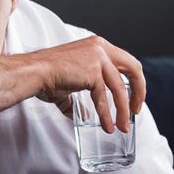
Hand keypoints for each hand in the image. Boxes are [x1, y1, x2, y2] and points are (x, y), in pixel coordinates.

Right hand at [32, 35, 146, 133]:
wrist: (34, 73)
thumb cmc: (47, 76)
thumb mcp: (71, 82)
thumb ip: (80, 97)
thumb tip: (83, 115)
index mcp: (98, 46)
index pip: (126, 62)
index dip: (134, 81)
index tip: (133, 99)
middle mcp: (101, 48)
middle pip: (134, 69)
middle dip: (139, 92)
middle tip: (135, 111)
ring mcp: (98, 58)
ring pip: (120, 88)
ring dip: (123, 110)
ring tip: (122, 127)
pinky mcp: (92, 71)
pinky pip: (104, 97)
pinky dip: (107, 114)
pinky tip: (107, 126)